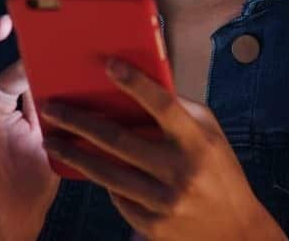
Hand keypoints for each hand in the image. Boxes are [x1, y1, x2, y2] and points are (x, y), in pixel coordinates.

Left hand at [38, 58, 286, 240]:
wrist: (237, 232)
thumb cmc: (219, 171)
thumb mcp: (209, 135)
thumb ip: (179, 112)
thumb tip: (138, 85)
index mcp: (196, 142)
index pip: (163, 105)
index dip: (136, 83)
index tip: (107, 63)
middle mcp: (180, 171)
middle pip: (118, 140)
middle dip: (79, 122)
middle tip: (51, 108)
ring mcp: (165, 202)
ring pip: (107, 173)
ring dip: (74, 155)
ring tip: (52, 140)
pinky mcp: (153, 225)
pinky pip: (117, 198)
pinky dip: (104, 182)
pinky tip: (91, 170)